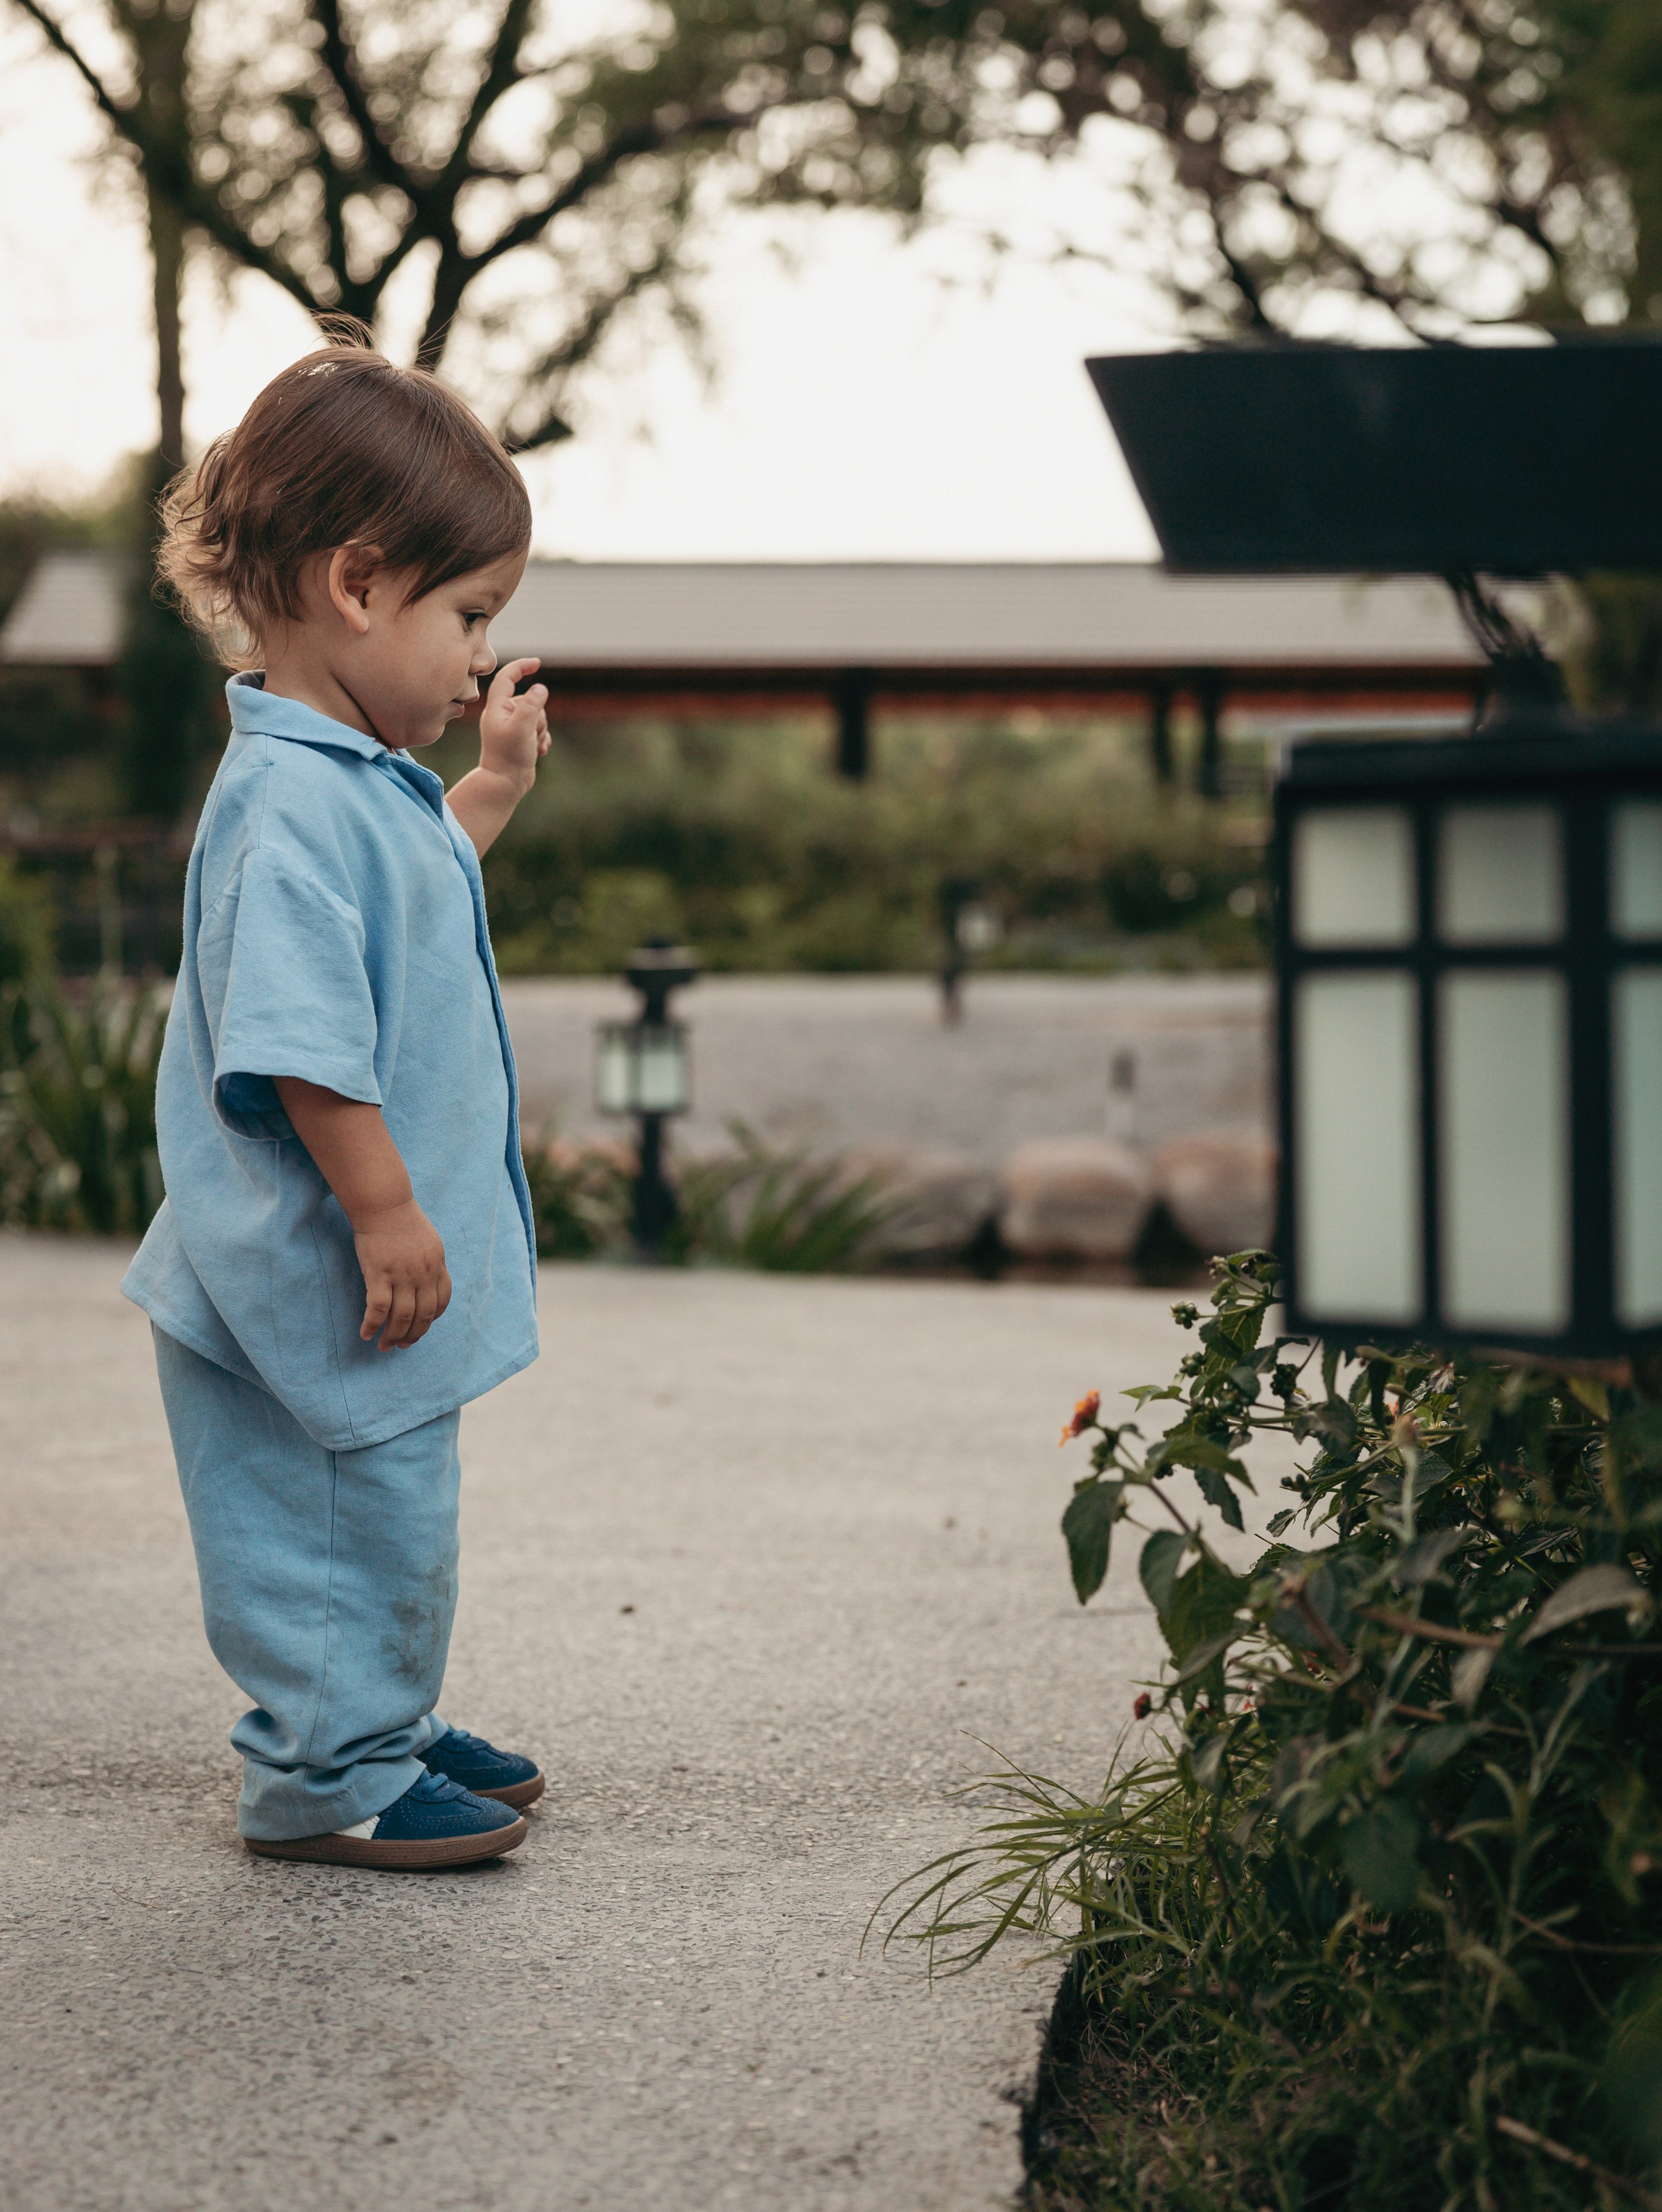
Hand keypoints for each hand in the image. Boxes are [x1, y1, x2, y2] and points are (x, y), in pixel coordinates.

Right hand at [352, 1197, 452, 1350]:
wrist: (384, 1204)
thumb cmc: (403, 1219)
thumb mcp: (429, 1240)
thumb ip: (430, 1261)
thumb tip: (428, 1279)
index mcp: (437, 1265)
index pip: (441, 1301)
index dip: (432, 1318)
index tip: (421, 1326)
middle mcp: (423, 1274)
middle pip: (423, 1315)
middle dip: (414, 1335)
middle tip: (403, 1346)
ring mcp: (402, 1276)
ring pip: (402, 1317)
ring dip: (393, 1337)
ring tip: (385, 1347)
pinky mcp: (379, 1274)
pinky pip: (378, 1308)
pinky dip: (372, 1325)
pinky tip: (366, 1334)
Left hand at [478, 658, 550, 795]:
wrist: (504, 785)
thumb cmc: (509, 757)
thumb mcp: (522, 727)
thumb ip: (531, 705)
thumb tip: (540, 688)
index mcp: (496, 708)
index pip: (507, 678)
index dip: (521, 667)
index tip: (537, 663)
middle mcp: (502, 715)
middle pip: (528, 701)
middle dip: (538, 715)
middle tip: (530, 734)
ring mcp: (511, 727)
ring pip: (537, 716)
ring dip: (541, 730)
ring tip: (533, 746)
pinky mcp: (520, 739)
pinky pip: (538, 730)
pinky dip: (542, 739)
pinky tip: (539, 752)